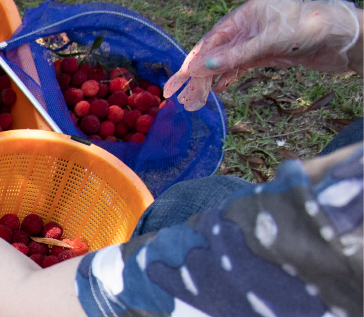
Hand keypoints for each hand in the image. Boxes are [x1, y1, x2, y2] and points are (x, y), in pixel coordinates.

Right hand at [165, 0, 361, 109]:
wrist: (342, 37)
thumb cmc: (311, 25)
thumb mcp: (270, 40)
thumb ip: (237, 54)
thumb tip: (204, 68)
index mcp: (246, 15)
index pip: (211, 41)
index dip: (192, 62)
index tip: (177, 81)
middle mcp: (248, 27)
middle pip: (214, 53)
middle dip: (195, 75)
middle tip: (176, 95)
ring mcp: (256, 41)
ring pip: (225, 62)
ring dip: (209, 81)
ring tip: (194, 99)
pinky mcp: (266, 53)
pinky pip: (240, 67)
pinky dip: (228, 78)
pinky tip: (217, 90)